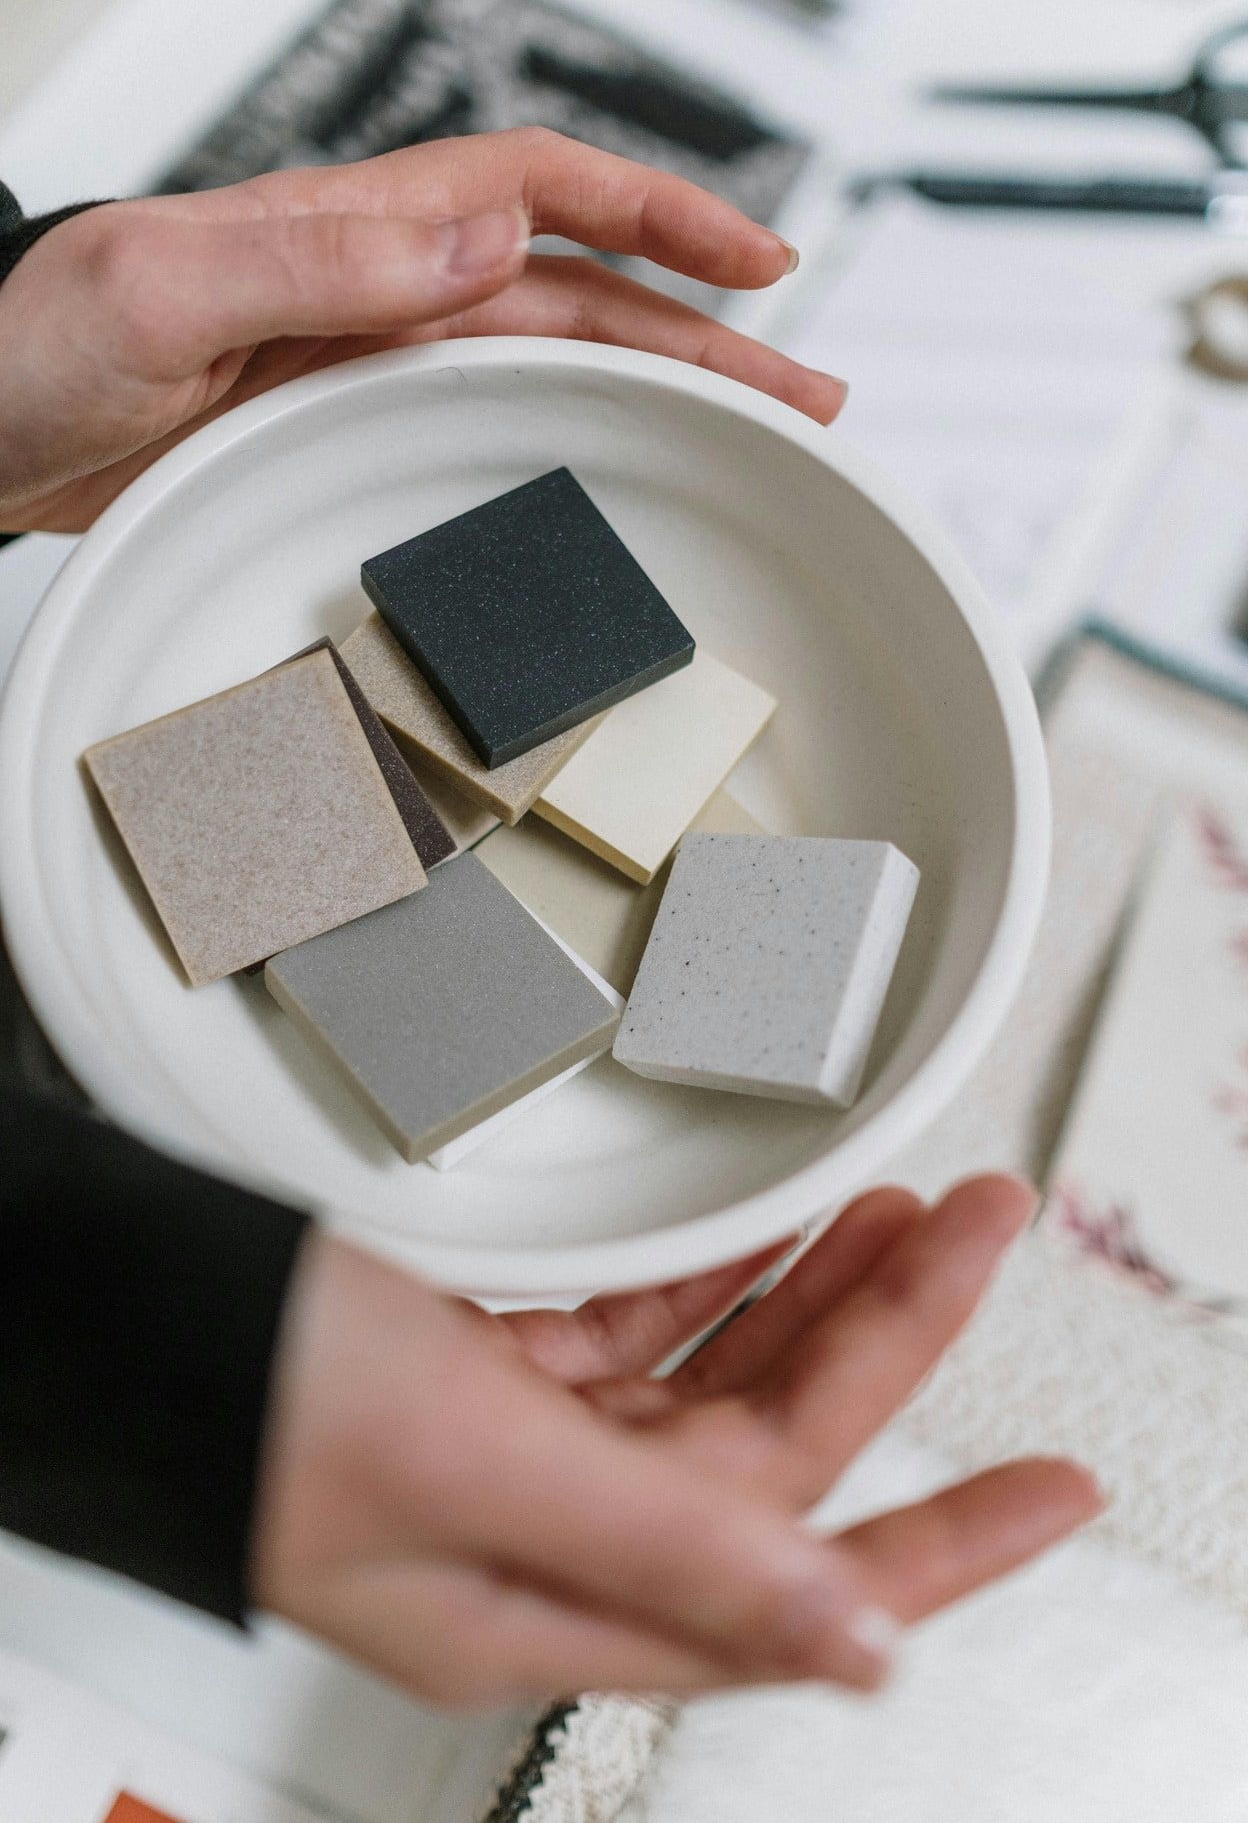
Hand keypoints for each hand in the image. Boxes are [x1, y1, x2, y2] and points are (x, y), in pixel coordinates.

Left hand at [0, 128, 846, 532]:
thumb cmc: (28, 346)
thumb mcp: (164, 287)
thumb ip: (319, 260)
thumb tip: (483, 240)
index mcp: (348, 229)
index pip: (540, 190)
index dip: (658, 213)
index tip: (756, 257)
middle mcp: (377, 288)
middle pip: (578, 291)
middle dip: (702, 332)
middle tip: (803, 390)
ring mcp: (368, 363)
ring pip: (547, 362)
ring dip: (654, 391)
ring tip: (747, 432)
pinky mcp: (345, 429)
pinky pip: (485, 424)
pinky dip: (565, 438)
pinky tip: (606, 463)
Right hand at [252, 1176, 1099, 1708]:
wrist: (102, 1298)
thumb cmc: (244, 1391)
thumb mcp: (475, 1465)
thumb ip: (673, 1550)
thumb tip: (856, 1646)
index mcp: (548, 1601)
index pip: (796, 1587)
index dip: (944, 1546)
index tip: (1057, 1491)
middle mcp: (539, 1535)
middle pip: (765, 1455)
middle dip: (885, 1343)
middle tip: (974, 1238)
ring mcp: (508, 1448)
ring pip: (706, 1382)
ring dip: (804, 1296)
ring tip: (894, 1213)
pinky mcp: (476, 1372)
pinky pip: (631, 1328)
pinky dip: (703, 1276)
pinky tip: (759, 1229)